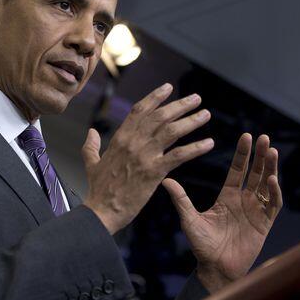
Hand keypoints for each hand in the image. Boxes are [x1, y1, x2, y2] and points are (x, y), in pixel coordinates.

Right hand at [82, 83, 214, 233]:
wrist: (102, 211)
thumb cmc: (98, 190)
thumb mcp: (91, 163)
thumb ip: (91, 146)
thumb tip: (91, 133)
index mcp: (120, 138)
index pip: (140, 110)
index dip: (155, 97)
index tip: (168, 87)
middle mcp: (133, 142)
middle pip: (160, 116)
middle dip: (180, 105)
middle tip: (196, 98)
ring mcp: (144, 156)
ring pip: (172, 131)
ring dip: (191, 121)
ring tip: (206, 115)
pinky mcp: (154, 172)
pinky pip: (179, 155)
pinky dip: (195, 148)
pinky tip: (208, 143)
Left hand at [163, 133, 282, 292]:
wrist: (215, 269)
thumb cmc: (201, 246)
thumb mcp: (189, 219)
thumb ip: (181, 199)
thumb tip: (165, 180)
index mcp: (227, 196)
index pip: (237, 169)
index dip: (243, 153)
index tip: (247, 136)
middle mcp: (243, 200)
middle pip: (255, 172)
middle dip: (260, 155)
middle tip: (264, 137)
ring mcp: (256, 211)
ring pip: (267, 184)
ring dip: (271, 168)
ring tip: (272, 151)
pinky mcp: (264, 224)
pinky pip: (273, 205)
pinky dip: (274, 192)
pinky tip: (272, 180)